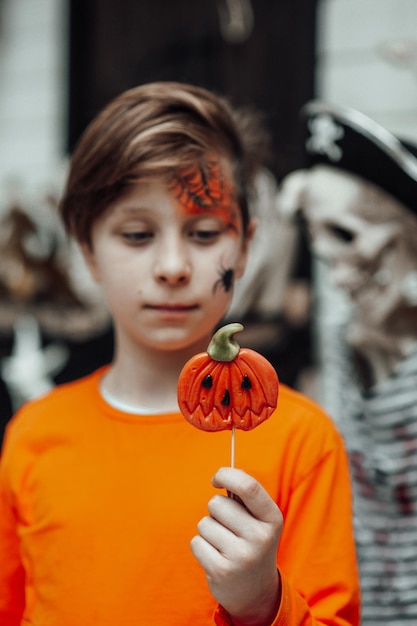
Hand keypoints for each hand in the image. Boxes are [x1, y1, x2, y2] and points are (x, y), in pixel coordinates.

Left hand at [191, 467, 282, 625]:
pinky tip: (216, 557)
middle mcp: (260, 537)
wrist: (256, 593)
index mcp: (272, 518)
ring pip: (204, 523)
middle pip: (217, 503)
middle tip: (228, 527)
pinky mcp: (222, 571)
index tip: (216, 480)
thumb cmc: (252, 543)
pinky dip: (201, 547)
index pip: (248, 486)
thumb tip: (221, 476)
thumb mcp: (260, 520)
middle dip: (215, 510)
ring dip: (208, 531)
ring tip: (224, 545)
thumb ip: (245, 496)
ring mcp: (242, 556)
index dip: (226, 475)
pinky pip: (196, 542)